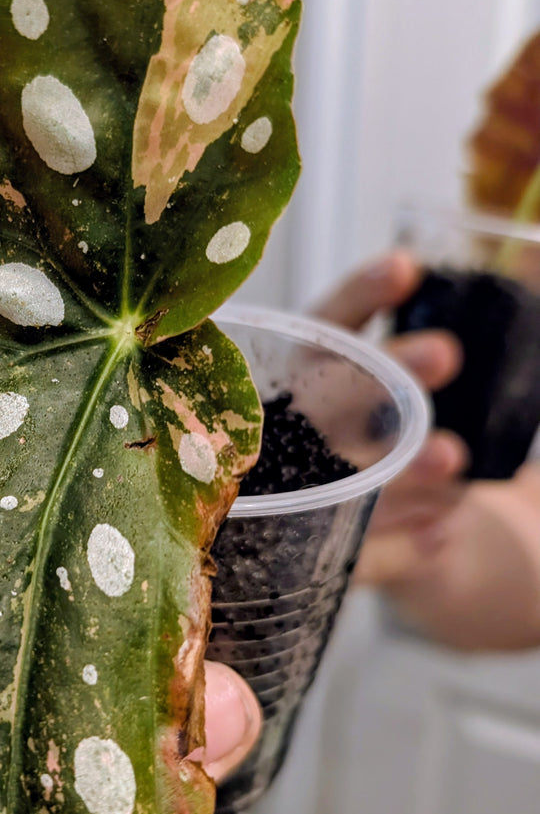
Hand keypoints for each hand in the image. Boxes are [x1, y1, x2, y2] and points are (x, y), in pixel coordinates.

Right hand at [312, 251, 467, 586]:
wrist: (393, 538)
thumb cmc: (399, 441)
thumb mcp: (428, 384)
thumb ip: (471, 328)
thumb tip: (532, 254)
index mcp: (317, 376)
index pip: (328, 325)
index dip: (360, 296)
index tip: (406, 267)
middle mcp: (298, 430)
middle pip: (322, 400)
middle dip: (380, 377)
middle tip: (445, 353)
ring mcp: (305, 497)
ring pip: (338, 482)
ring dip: (396, 470)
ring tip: (454, 459)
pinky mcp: (327, 560)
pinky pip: (354, 559)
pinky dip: (398, 546)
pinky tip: (441, 530)